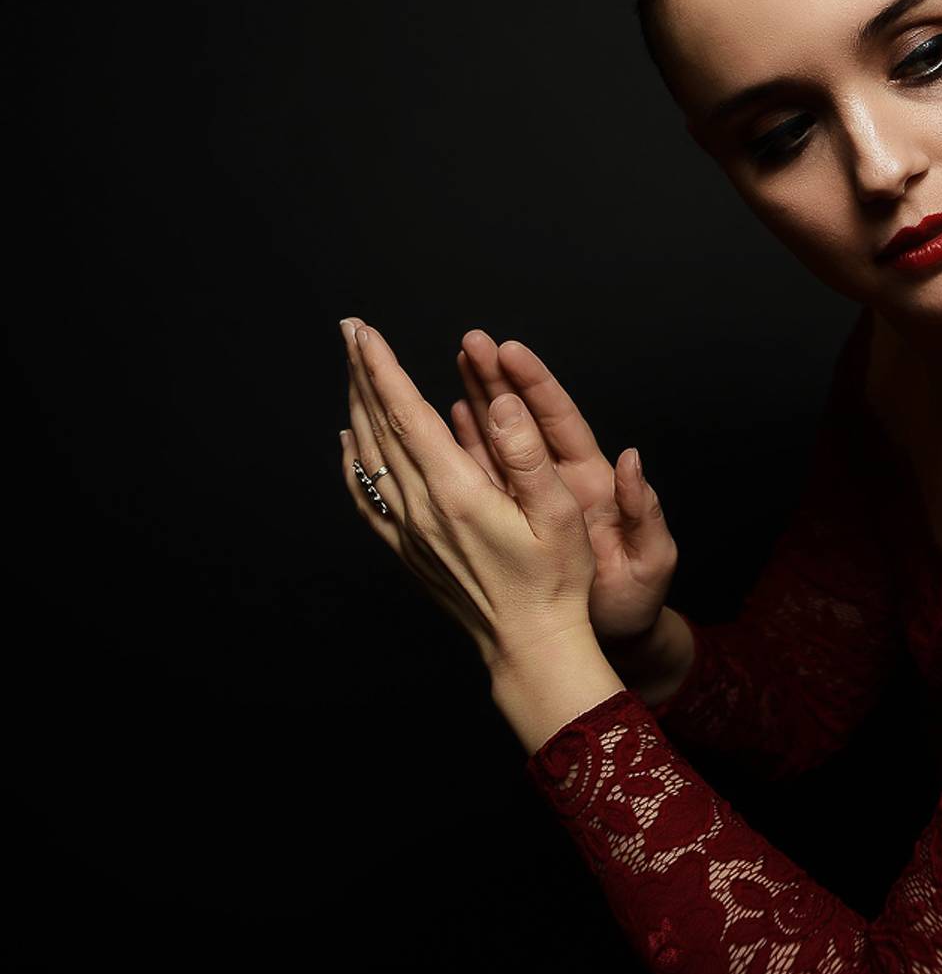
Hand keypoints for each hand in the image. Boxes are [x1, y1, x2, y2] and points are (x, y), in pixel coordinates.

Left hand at [335, 317, 597, 667]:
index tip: (364, 332)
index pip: (407, 414)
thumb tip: (498, 403)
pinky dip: (352, 461)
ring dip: (357, 408)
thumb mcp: (559, 512)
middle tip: (350, 331)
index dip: (382, 368)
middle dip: (362, 373)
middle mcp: (422, 508)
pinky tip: (350, 441)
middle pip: (377, 427)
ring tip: (352, 370)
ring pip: (368, 457)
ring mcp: (408, 530)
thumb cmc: (555, 579)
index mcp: (457, 491)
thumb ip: (526, 454)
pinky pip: (365, 496)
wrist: (530, 641)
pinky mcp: (407, 548)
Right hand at [444, 330, 678, 650]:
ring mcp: (529, 498)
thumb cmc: (636, 598)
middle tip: (470, 341)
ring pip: (496, 439)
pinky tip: (439, 418)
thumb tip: (631, 459)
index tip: (511, 350)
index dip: (536, 385)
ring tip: (453, 363)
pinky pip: (479, 475)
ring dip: (475, 400)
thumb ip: (643, 510)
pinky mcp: (508, 519)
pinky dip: (460, 447)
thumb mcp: (651, 557)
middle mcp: (558, 482)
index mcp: (592, 483)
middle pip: (522, 419)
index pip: (561, 422)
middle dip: (497, 377)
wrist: (613, 637)